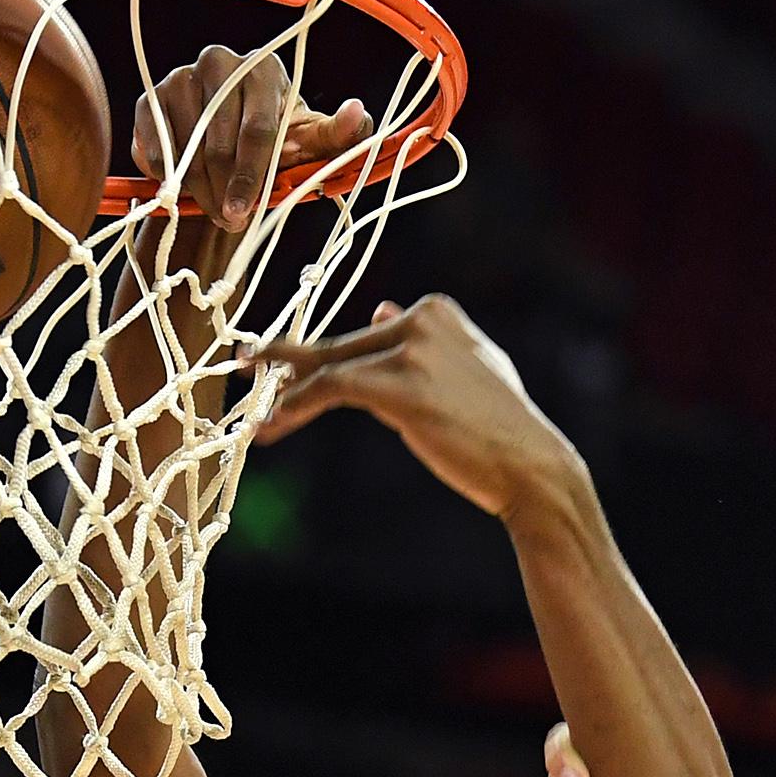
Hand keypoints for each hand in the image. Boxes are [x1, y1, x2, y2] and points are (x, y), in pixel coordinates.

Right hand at [132, 47, 372, 230]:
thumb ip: (341, 135)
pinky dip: (167, 178)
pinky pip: (153, 150)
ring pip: (184, 152)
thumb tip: (358, 111)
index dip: (251, 177)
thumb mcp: (313, 146)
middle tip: (230, 219)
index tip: (241, 213)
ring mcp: (180, 77)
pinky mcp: (149, 100)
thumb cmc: (278, 147)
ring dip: (198, 191)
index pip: (257, 129)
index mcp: (263, 68)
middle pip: (218, 144)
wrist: (231, 154)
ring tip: (212, 204)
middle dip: (224, 192)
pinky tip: (183, 185)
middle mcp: (220, 62)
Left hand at [254, 293, 580, 518]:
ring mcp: (411, 349)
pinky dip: (295, 407)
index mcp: (436, 311)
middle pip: (338, 346)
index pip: (362, 335)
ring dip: (284, 391)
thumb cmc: (500, 429)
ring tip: (253, 414)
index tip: (281, 365)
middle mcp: (421, 319)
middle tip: (245, 367)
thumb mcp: (468, 369)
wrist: (530, 466)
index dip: (318, 356)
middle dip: (286, 363)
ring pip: (328, 366)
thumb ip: (428, 339)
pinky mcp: (399, 384)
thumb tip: (382, 309)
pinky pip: (330, 389)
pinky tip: (272, 428)